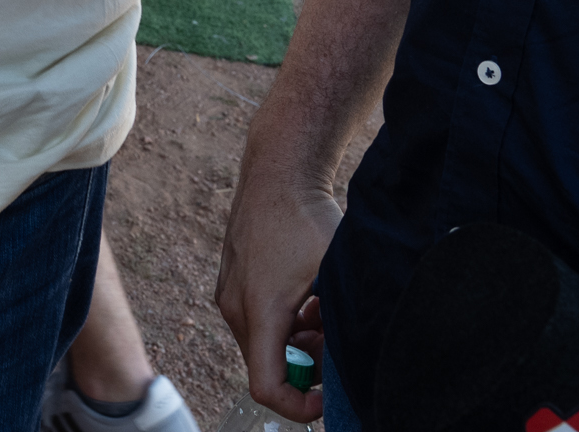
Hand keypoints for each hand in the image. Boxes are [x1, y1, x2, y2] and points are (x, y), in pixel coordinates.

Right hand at [216, 154, 342, 421]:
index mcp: (260, 311)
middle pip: (268, 367)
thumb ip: (340, 325)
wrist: (278, 170)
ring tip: (323, 309)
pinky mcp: (230, 282)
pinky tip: (306, 294)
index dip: (300, 407)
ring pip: (265, 344)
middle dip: (307, 367)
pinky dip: (284, 323)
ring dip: (297, 343)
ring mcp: (228, 294)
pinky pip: (258, 322)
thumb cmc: (309, 218)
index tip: (329, 397)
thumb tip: (350, 363)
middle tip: (337, 341)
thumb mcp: (335, 275)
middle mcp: (235, 308)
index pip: (266, 387)